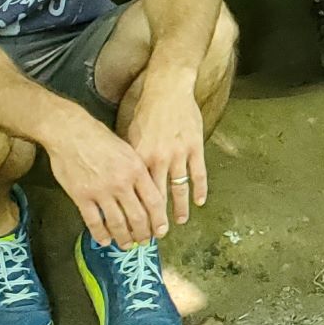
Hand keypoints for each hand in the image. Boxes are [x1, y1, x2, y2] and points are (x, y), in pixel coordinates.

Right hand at [44, 113, 164, 248]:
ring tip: (127, 245)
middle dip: (143, 233)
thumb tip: (147, 192)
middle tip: (145, 242)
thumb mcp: (128, 149)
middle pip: (138, 216)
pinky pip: (93, 221)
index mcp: (137, 169)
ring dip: (124, 237)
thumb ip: (138, 171)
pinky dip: (101, 234)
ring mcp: (101, 191)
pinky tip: (105, 241)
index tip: (161, 231)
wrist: (70, 132)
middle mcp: (122, 183)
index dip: (159, 220)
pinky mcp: (81, 196)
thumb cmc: (100, 138)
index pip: (154, 201)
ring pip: (117, 222)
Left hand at [124, 68, 208, 228]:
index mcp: (140, 157)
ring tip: (179, 222)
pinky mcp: (195, 147)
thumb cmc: (146, 112)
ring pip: (180, 188)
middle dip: (158, 218)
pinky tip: (199, 202)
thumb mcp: (131, 136)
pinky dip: (199, 189)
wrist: (168, 90)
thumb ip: (131, 160)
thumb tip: (124, 182)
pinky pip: (198, 173)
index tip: (136, 226)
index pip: (137, 193)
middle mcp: (159, 159)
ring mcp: (180, 154)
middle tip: (157, 234)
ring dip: (180, 208)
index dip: (138, 212)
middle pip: (158, 196)